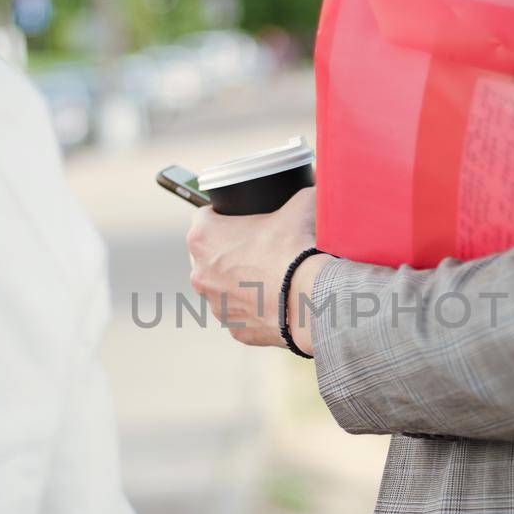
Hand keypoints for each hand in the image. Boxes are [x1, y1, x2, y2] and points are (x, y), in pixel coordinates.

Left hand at [187, 187, 328, 352]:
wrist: (312, 298)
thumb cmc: (298, 247)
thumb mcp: (301, 204)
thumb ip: (300, 190)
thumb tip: (314, 184)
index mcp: (203, 237)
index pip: (204, 218)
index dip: (223, 216)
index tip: (241, 219)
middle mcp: (199, 272)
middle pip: (209, 255)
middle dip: (229, 250)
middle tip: (259, 246)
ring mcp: (215, 304)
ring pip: (222, 287)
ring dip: (238, 281)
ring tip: (269, 275)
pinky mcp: (234, 329)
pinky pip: (241, 313)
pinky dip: (254, 307)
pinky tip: (275, 300)